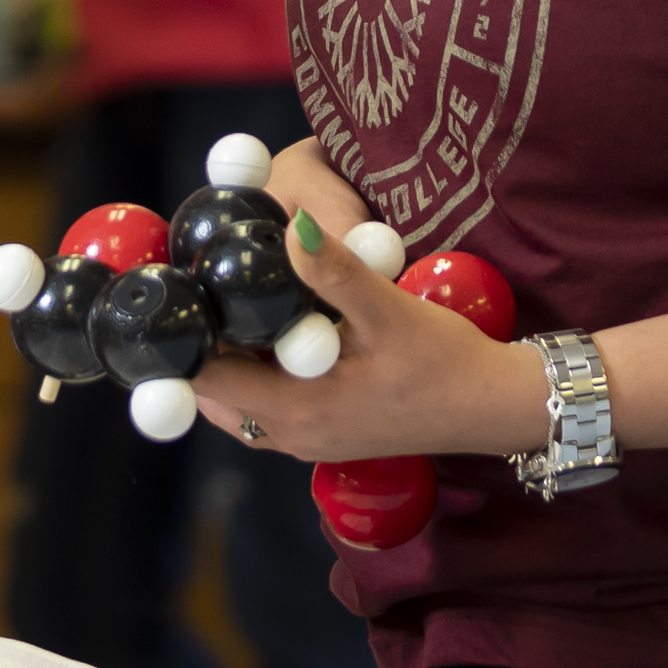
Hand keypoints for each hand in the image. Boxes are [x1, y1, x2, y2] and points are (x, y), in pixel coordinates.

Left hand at [184, 142, 542, 464]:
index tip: (175, 288)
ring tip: (228, 299)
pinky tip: (269, 328)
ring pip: (236, 397)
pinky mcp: (323, 432)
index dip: (182, 334)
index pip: (205, 377)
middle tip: (196, 284)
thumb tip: (291, 228)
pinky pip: (264, 402)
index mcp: (297, 411)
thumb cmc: (445, 362)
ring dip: (227, 354)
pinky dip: (254, 369)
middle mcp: (291, 435)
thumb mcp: (390, 310)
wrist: (492, 407)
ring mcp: (306, 439)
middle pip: (212, 390)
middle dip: (199, 341)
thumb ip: (336, 272)